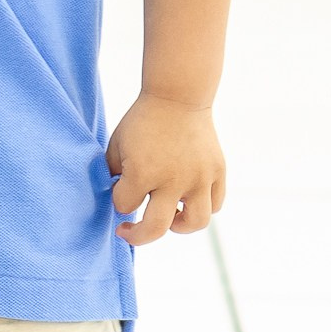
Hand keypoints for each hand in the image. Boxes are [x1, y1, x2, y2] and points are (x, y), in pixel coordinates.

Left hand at [106, 93, 225, 245]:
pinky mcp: (217, 171)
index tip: (119, 189)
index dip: (118, 200)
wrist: (178, 95)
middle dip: (138, 235)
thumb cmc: (143, 121)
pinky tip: (187, 199)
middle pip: (156, 228)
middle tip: (129, 230)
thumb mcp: (118, 144)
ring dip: (179, 226)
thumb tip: (114, 200)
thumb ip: (113, 174)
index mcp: (143, 172)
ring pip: (196, 223)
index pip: (125, 205)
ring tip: (169, 216)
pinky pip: (214, 204)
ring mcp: (199, 177)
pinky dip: (202, 207)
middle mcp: (173, 179)